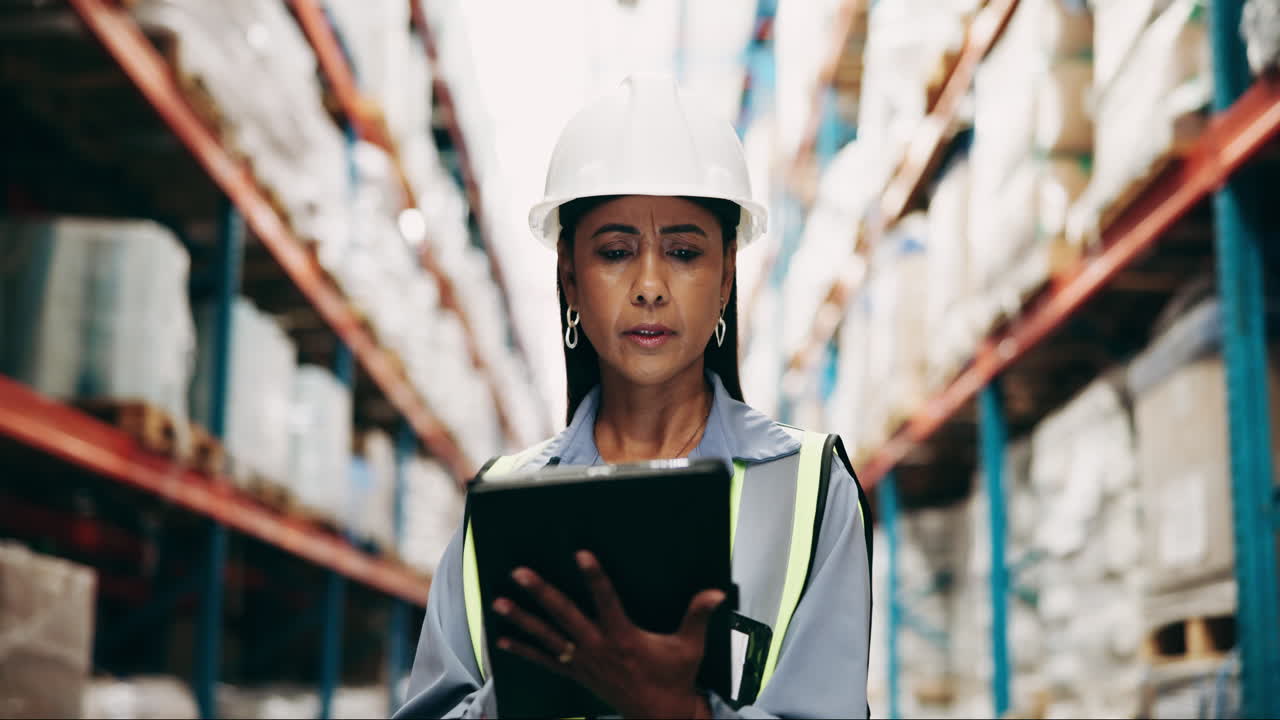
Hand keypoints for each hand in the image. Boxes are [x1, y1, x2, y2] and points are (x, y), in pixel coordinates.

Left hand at [493, 550, 722, 718]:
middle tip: (519, 573)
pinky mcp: (577, 674)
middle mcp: (598, 648)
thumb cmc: (675, 678)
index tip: (580, 554)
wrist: (660, 717)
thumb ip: (699, 616)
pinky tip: (502, 640)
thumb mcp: (690, 647)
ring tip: (499, 602)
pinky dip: (524, 650)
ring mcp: (583, 662)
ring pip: (547, 636)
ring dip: (522, 619)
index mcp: (624, 637)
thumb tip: (715, 593)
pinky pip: (544, 661)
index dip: (594, 577)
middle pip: (563, 615)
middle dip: (540, 593)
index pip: (606, 600)